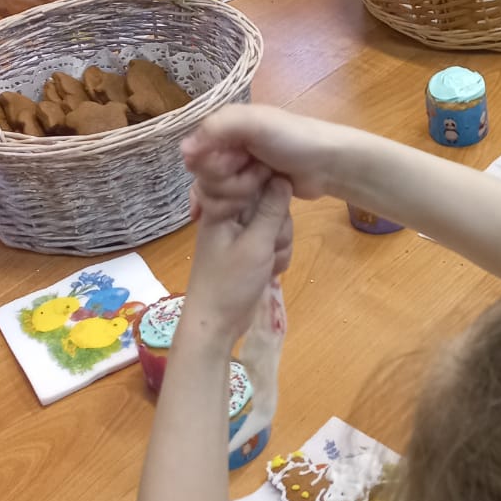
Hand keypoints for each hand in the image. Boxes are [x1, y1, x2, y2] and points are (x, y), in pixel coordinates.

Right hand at [183, 104, 337, 201]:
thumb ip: (218, 128)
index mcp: (225, 126)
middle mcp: (227, 147)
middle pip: (203, 175)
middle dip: (228, 180)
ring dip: (235, 193)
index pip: (195, 153)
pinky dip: (227, 206)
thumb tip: (183, 150)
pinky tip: (230, 214)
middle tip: (259, 172)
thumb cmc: (294, 139)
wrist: (328, 163)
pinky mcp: (249, 190)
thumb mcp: (257, 124)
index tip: (235, 164)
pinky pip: (225, 201)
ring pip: (213, 191)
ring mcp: (238, 169)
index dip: (211, 165)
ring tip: (263, 183)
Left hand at [186, 170, 293, 343]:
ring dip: (279, 244)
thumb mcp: (256, 244)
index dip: (273, 190)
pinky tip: (269, 270)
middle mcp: (233, 216)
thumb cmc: (230, 283)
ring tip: (266, 263)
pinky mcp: (251, 250)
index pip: (256, 180)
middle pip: (272, 202)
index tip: (276, 210)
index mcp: (225, 207)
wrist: (216, 323)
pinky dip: (277, 256)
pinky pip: (275, 242)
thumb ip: (272, 210)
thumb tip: (284, 176)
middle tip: (268, 246)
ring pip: (278, 224)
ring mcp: (243, 234)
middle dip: (279, 226)